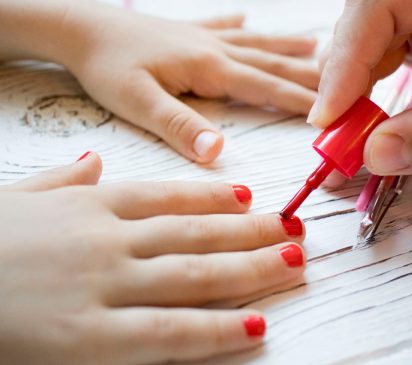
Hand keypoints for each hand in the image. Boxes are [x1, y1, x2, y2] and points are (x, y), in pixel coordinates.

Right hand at [0, 151, 305, 363]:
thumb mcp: (19, 196)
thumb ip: (64, 179)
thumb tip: (93, 161)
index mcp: (93, 203)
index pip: (171, 195)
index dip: (218, 198)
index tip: (254, 199)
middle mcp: (109, 237)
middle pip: (198, 231)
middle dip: (253, 231)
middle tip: (296, 229)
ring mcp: (105, 284)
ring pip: (197, 272)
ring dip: (253, 268)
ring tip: (294, 264)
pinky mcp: (91, 337)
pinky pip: (169, 332)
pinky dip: (218, 329)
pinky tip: (257, 326)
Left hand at [63, 7, 318, 162]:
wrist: (78, 27)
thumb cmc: (106, 66)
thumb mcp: (137, 102)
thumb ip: (180, 126)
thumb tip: (219, 152)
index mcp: (210, 67)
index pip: (267, 87)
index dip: (304, 101)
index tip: (339, 110)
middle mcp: (214, 48)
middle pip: (272, 64)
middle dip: (311, 75)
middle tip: (348, 79)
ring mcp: (201, 37)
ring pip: (255, 43)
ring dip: (286, 47)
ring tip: (317, 45)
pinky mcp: (185, 33)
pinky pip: (222, 27)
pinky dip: (240, 26)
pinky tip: (248, 19)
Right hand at [309, 0, 411, 174]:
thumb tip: (374, 153)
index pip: (382, 2)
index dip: (345, 60)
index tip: (329, 118)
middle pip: (364, 15)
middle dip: (342, 77)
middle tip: (335, 136)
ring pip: (363, 34)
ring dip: (349, 85)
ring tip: (350, 131)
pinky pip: (378, 51)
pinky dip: (364, 87)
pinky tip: (367, 114)